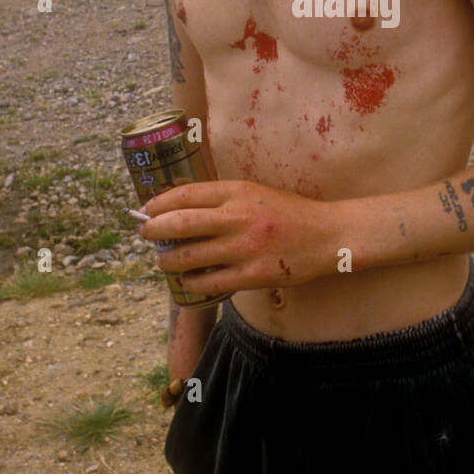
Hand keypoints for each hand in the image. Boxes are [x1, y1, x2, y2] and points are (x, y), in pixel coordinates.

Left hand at [137, 179, 342, 297]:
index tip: (147, 210)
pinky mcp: (253, 274)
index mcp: (239, 191)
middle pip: (180, 224)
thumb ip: (224, 199)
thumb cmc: (291, 213)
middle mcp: (238, 217)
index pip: (186, 194)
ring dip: (168, 260)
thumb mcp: (257, 193)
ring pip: (190, 256)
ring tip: (163, 261)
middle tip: (145, 233)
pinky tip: (187, 281)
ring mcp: (245, 247)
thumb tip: (182, 207)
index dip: (159, 203)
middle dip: (154, 230)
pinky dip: (191, 282)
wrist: (328, 235)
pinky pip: (210, 281)